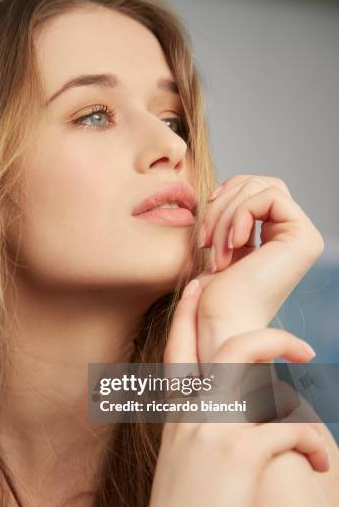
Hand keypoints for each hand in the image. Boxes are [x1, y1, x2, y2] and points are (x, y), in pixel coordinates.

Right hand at [130, 319, 328, 506]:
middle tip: (305, 349)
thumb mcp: (178, 451)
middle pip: (234, 345)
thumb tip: (232, 402)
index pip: (179, 344)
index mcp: (178, 406)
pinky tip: (317, 465)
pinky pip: (293, 428)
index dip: (187, 311)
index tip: (198, 284)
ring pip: (272, 385)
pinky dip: (314, 446)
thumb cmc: (178, 504)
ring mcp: (216, 425)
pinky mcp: (240, 452)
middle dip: (274, 337)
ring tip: (315, 445)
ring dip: (306, 415)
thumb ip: (196, 420)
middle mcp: (195, 407)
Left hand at [193, 175, 323, 357]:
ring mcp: (302, 236)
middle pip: (258, 182)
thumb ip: (230, 216)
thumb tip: (225, 187)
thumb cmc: (213, 295)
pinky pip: (268, 197)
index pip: (253, 189)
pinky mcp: (303, 238)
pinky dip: (239, 216)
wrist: (218, 324)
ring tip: (212, 250)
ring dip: (224, 216)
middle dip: (222, 205)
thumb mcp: (220, 245)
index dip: (224, 197)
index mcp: (277, 236)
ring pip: (259, 187)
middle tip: (204, 241)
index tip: (203, 229)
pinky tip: (229, 247)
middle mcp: (295, 235)